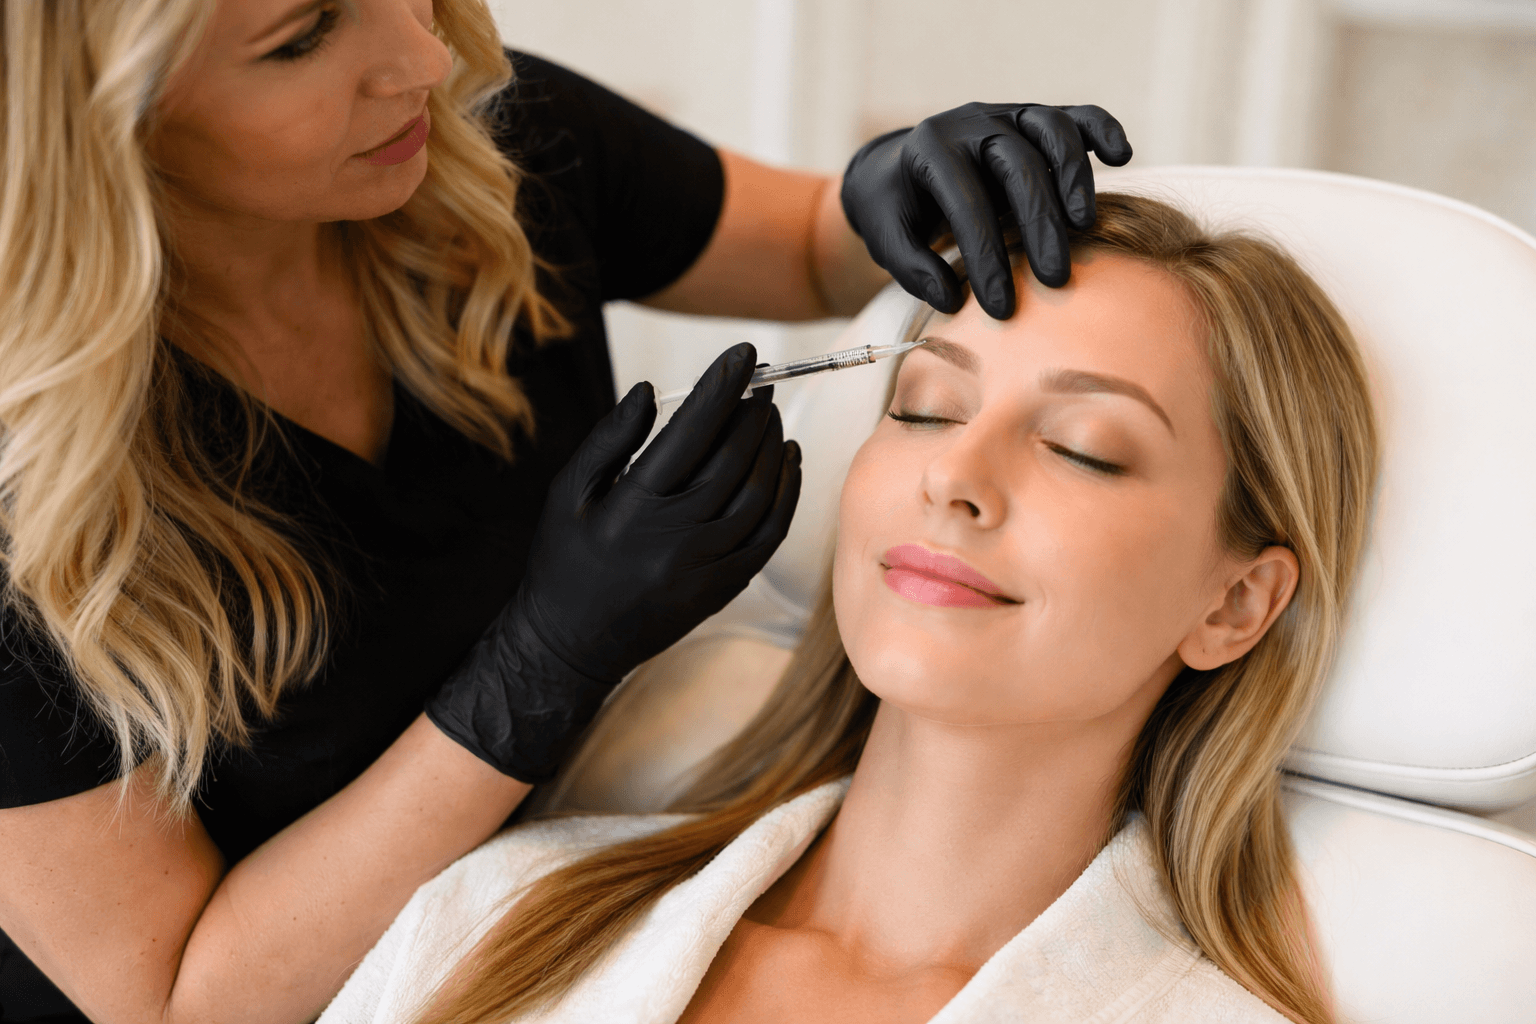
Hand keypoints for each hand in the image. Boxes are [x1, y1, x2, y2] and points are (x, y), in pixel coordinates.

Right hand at [425, 342, 800, 781]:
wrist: (569, 645)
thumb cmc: (563, 561)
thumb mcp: (566, 493)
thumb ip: (609, 439)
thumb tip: (649, 390)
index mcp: (634, 506)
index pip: (692, 431)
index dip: (721, 387)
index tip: (742, 354)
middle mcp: (675, 537)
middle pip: (733, 461)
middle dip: (752, 415)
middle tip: (759, 385)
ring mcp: (703, 567)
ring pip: (758, 498)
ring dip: (773, 451)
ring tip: (771, 420)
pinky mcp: (721, 589)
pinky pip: (767, 537)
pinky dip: (785, 497)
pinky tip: (786, 467)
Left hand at [840, 102, 1132, 317]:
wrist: (898, 169)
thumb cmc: (897, 209)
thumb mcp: (886, 239)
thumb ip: (911, 268)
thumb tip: (950, 299)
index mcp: (931, 150)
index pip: (965, 200)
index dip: (984, 254)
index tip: (1001, 306)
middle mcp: (972, 123)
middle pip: (1016, 165)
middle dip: (1038, 224)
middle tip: (1054, 278)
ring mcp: (1008, 115)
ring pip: (1051, 130)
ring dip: (1075, 177)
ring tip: (1085, 227)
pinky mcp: (1035, 119)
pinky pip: (1076, 115)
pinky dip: (1102, 130)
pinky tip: (1121, 157)